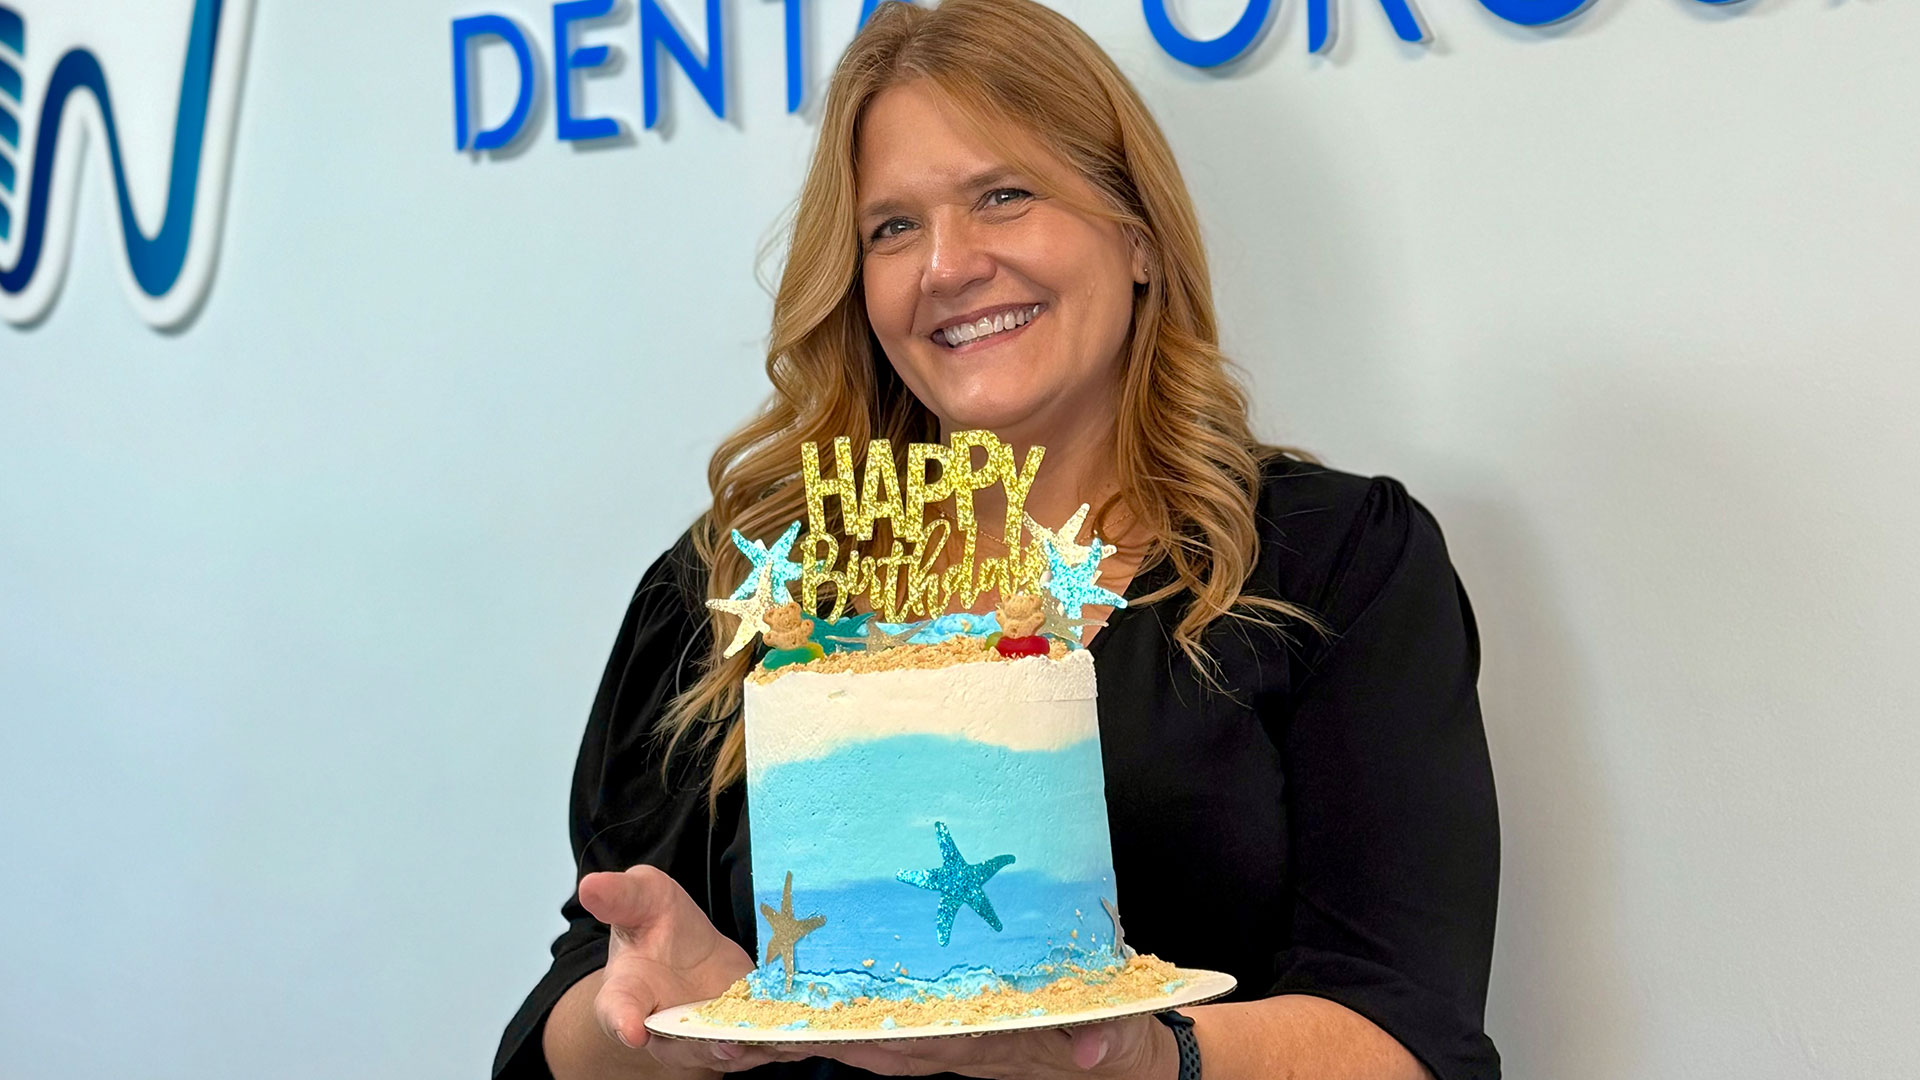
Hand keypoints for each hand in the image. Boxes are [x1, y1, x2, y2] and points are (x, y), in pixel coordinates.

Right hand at [575, 864, 796, 1073]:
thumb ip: (619, 898)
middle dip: (708, 1048)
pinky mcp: (744, 1032)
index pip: (617, 1011)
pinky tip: (815, 1038)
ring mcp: (706, 1035)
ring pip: (730, 1051)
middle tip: (730, 1046)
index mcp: (625, 995)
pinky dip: (788, 1043)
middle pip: (683, 1046)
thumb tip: (593, 885)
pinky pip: (764, 1044)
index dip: (624, 1020)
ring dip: (756, 1050)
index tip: (632, 1028)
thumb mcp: (639, 899)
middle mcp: (664, 1028)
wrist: (679, 948)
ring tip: (781, 1044)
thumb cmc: (653, 925)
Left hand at [800, 1014, 1175, 1079]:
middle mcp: (970, 1048)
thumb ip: (1107, 1033)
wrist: (1135, 1058)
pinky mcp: (965, 1038)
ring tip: (773, 1030)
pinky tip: (827, 1022)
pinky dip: (861, 1034)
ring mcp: (964, 1046)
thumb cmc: (1125, 1033)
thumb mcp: (1123, 1029)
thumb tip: (1088, 1048)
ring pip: (886, 1048)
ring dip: (833, 1041)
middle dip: (830, 1042)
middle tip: (765, 1033)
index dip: (880, 1034)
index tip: (833, 1025)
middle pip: (888, 1049)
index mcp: (998, 1042)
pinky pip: (903, 1040)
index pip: (929, 1040)